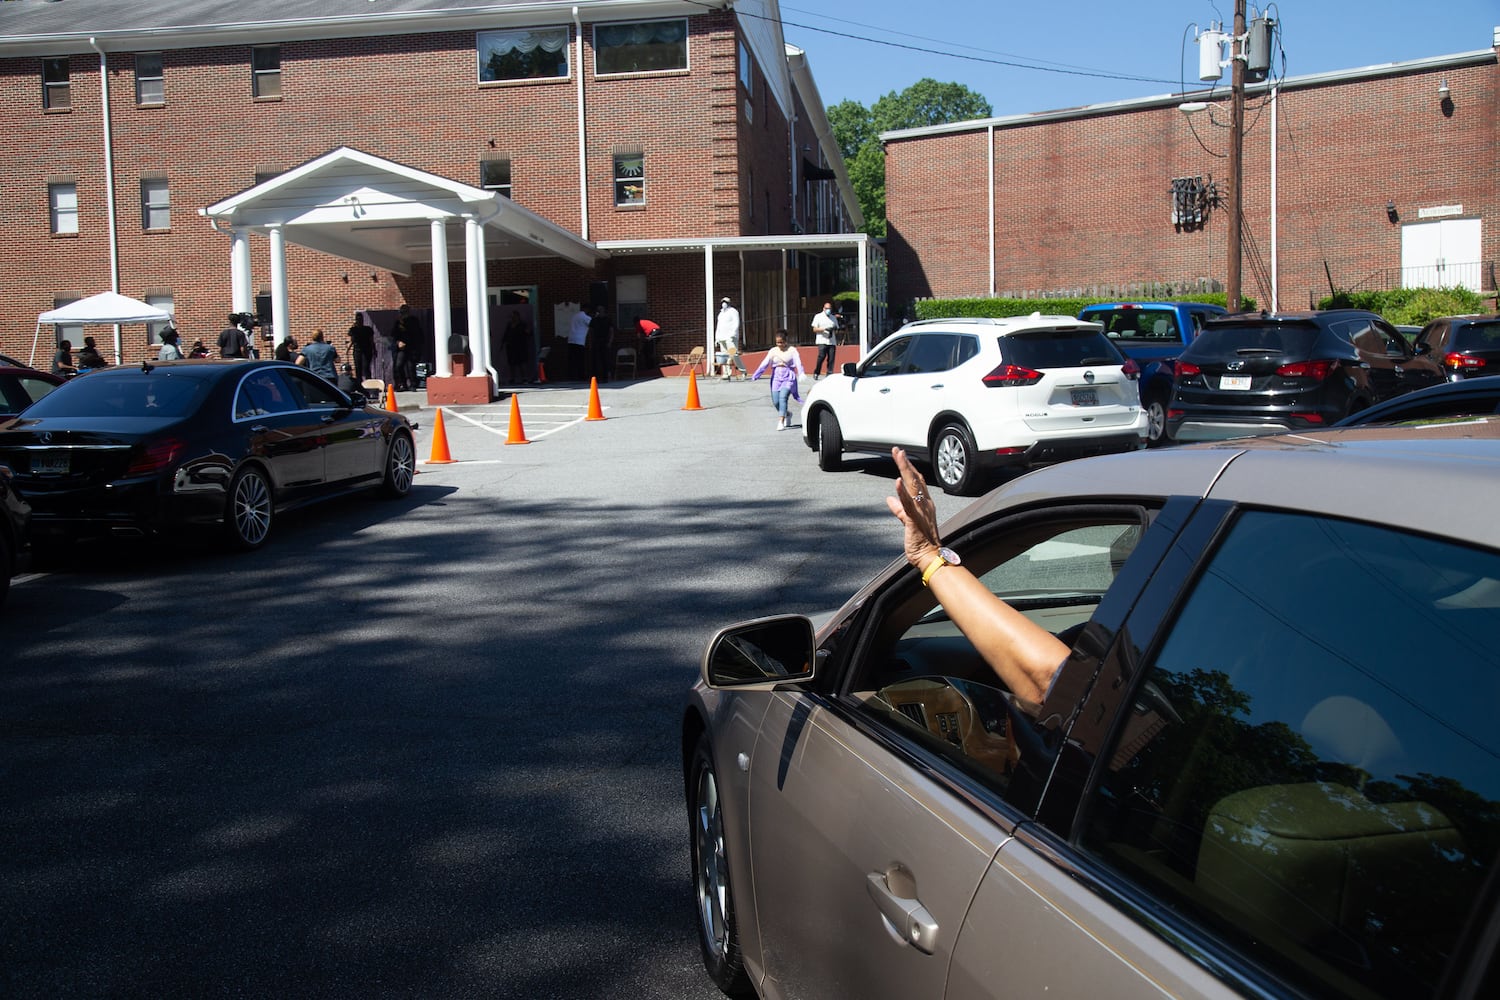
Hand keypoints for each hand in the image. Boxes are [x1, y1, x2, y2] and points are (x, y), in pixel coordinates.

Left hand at [885, 447, 941, 568]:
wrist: (931, 557)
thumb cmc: (921, 541)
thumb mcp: (907, 521)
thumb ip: (898, 509)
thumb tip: (889, 499)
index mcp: (924, 504)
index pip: (917, 481)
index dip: (909, 468)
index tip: (901, 456)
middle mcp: (925, 504)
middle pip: (915, 479)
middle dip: (905, 463)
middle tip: (897, 450)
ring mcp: (921, 511)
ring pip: (912, 486)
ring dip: (905, 470)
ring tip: (899, 456)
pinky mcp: (914, 520)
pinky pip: (907, 504)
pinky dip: (902, 492)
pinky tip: (897, 482)